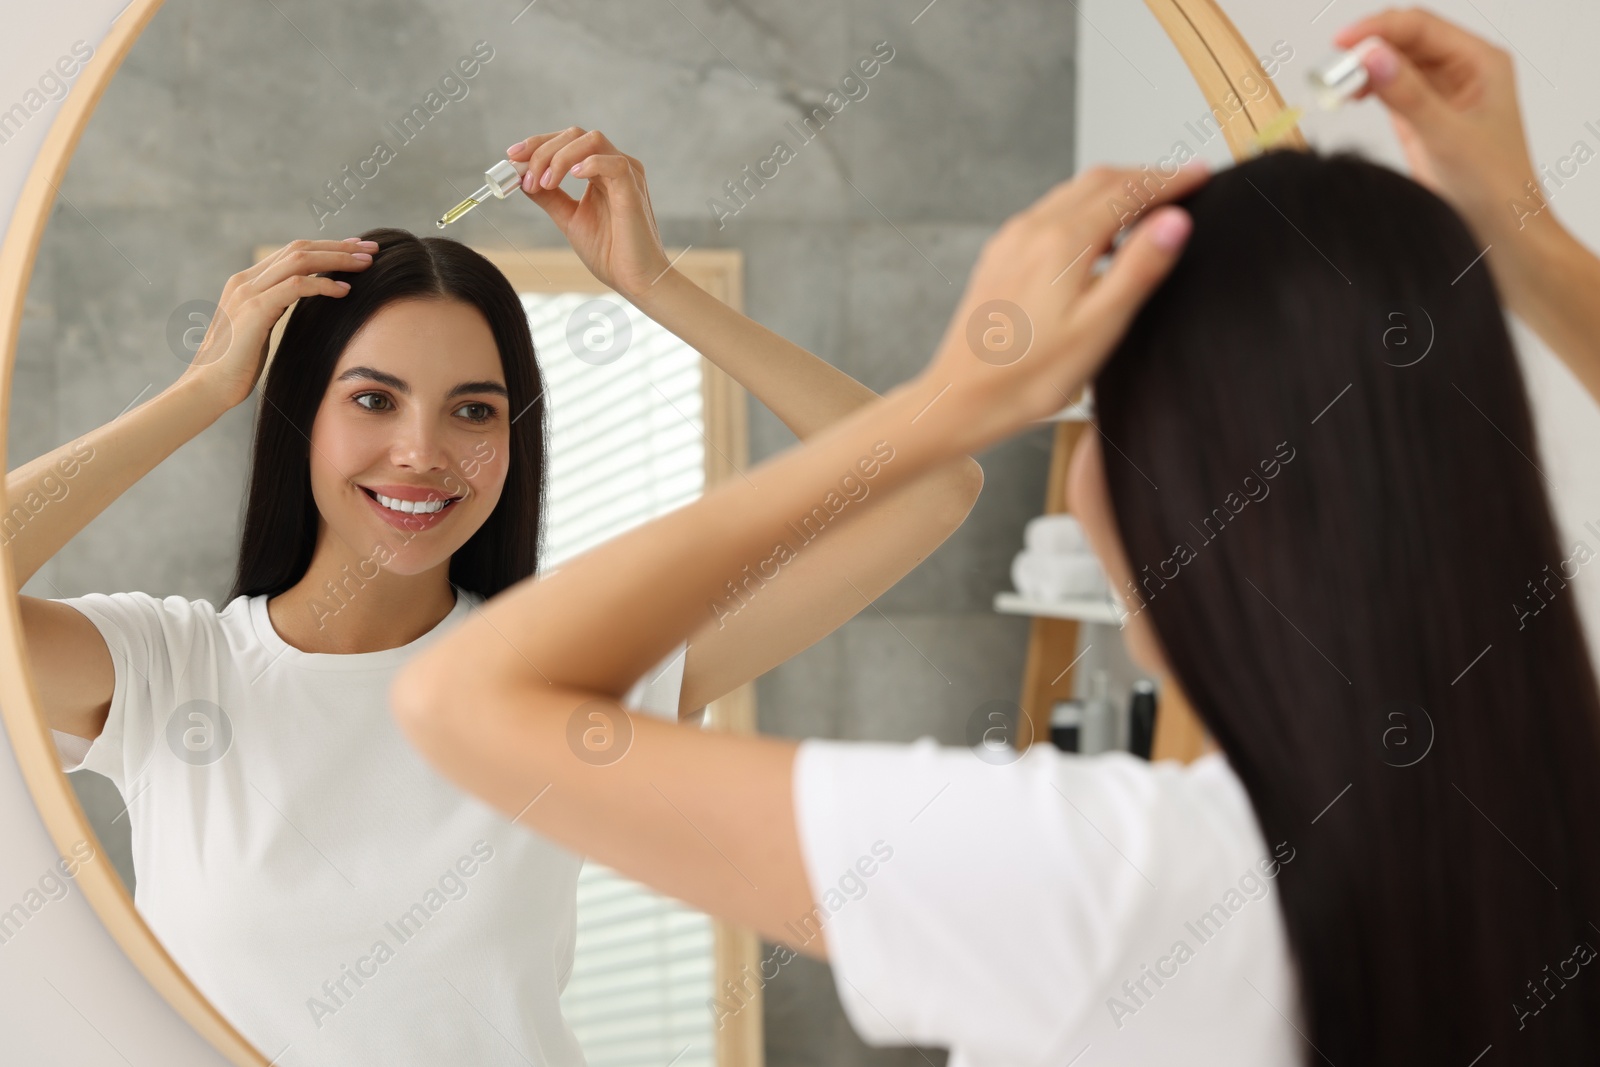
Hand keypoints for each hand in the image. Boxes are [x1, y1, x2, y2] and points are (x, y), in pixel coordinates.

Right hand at [180, 238, 375, 410]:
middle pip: (299, 249)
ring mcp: (247, 292)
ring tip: (366, 264)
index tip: (356, 250)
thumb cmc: (237, 366)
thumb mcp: (260, 329)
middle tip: (371, 249)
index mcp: (246, 282)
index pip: (292, 253)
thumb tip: (306, 302)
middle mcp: (245, 280)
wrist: (208, 387)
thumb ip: (277, 308)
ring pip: (300, 261)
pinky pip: (296, 287)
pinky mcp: (254, 310)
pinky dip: (323, 285)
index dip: (327, 248)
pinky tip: (344, 290)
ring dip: (337, 259)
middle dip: (338, 247)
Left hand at [508, 128, 671, 299]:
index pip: (567, 141)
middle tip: (525, 176)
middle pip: (574, 135)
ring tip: (544, 182)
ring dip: (560, 156)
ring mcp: (627, 174)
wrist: (634, 280)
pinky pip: (613, 163)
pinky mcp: (633, 188)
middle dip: (542, 150)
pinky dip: (588, 164)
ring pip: (591, 140)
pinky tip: (570, 179)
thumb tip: (522, 178)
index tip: (512, 156)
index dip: (537, 144)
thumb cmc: (609, 253)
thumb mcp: (569, 219)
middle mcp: (615, 166)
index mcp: (600, 171)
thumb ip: (549, 197)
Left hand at [916, 162, 1207, 452]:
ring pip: (1071, 194)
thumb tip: (1176, 220)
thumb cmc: (1030, 376)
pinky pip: (1048, 214)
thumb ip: (1139, 268)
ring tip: (1147, 207)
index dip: (1170, 180)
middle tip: (1182, 184)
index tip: (1201, 174)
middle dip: (1144, 178)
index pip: (1128, 191)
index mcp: (1062, 243)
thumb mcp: (1099, 327)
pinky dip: (1083, 209)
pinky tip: (1095, 236)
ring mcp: (1011, 241)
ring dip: (1113, 191)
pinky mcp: (999, 257)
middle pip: (1099, 181)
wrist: (962, 399)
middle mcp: (1032, 231)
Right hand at [1334, 9, 1538, 241]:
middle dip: (1367, 48)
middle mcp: (1461, 71)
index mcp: (1480, 62)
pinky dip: (1366, 89)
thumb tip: (1372, 56)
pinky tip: (1350, 97)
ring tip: (1335, 84)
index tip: (1342, 42)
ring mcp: (1440, 94)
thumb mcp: (1446, 136)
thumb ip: (1407, 94)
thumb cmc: (1494, 187)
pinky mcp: (1421, 119)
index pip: (1421, 27)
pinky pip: (1389, 90)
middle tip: (1332, 67)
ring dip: (1363, 69)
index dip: (1379, 28)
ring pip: (1393, 64)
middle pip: (1405, 40)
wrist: (1499, 234)